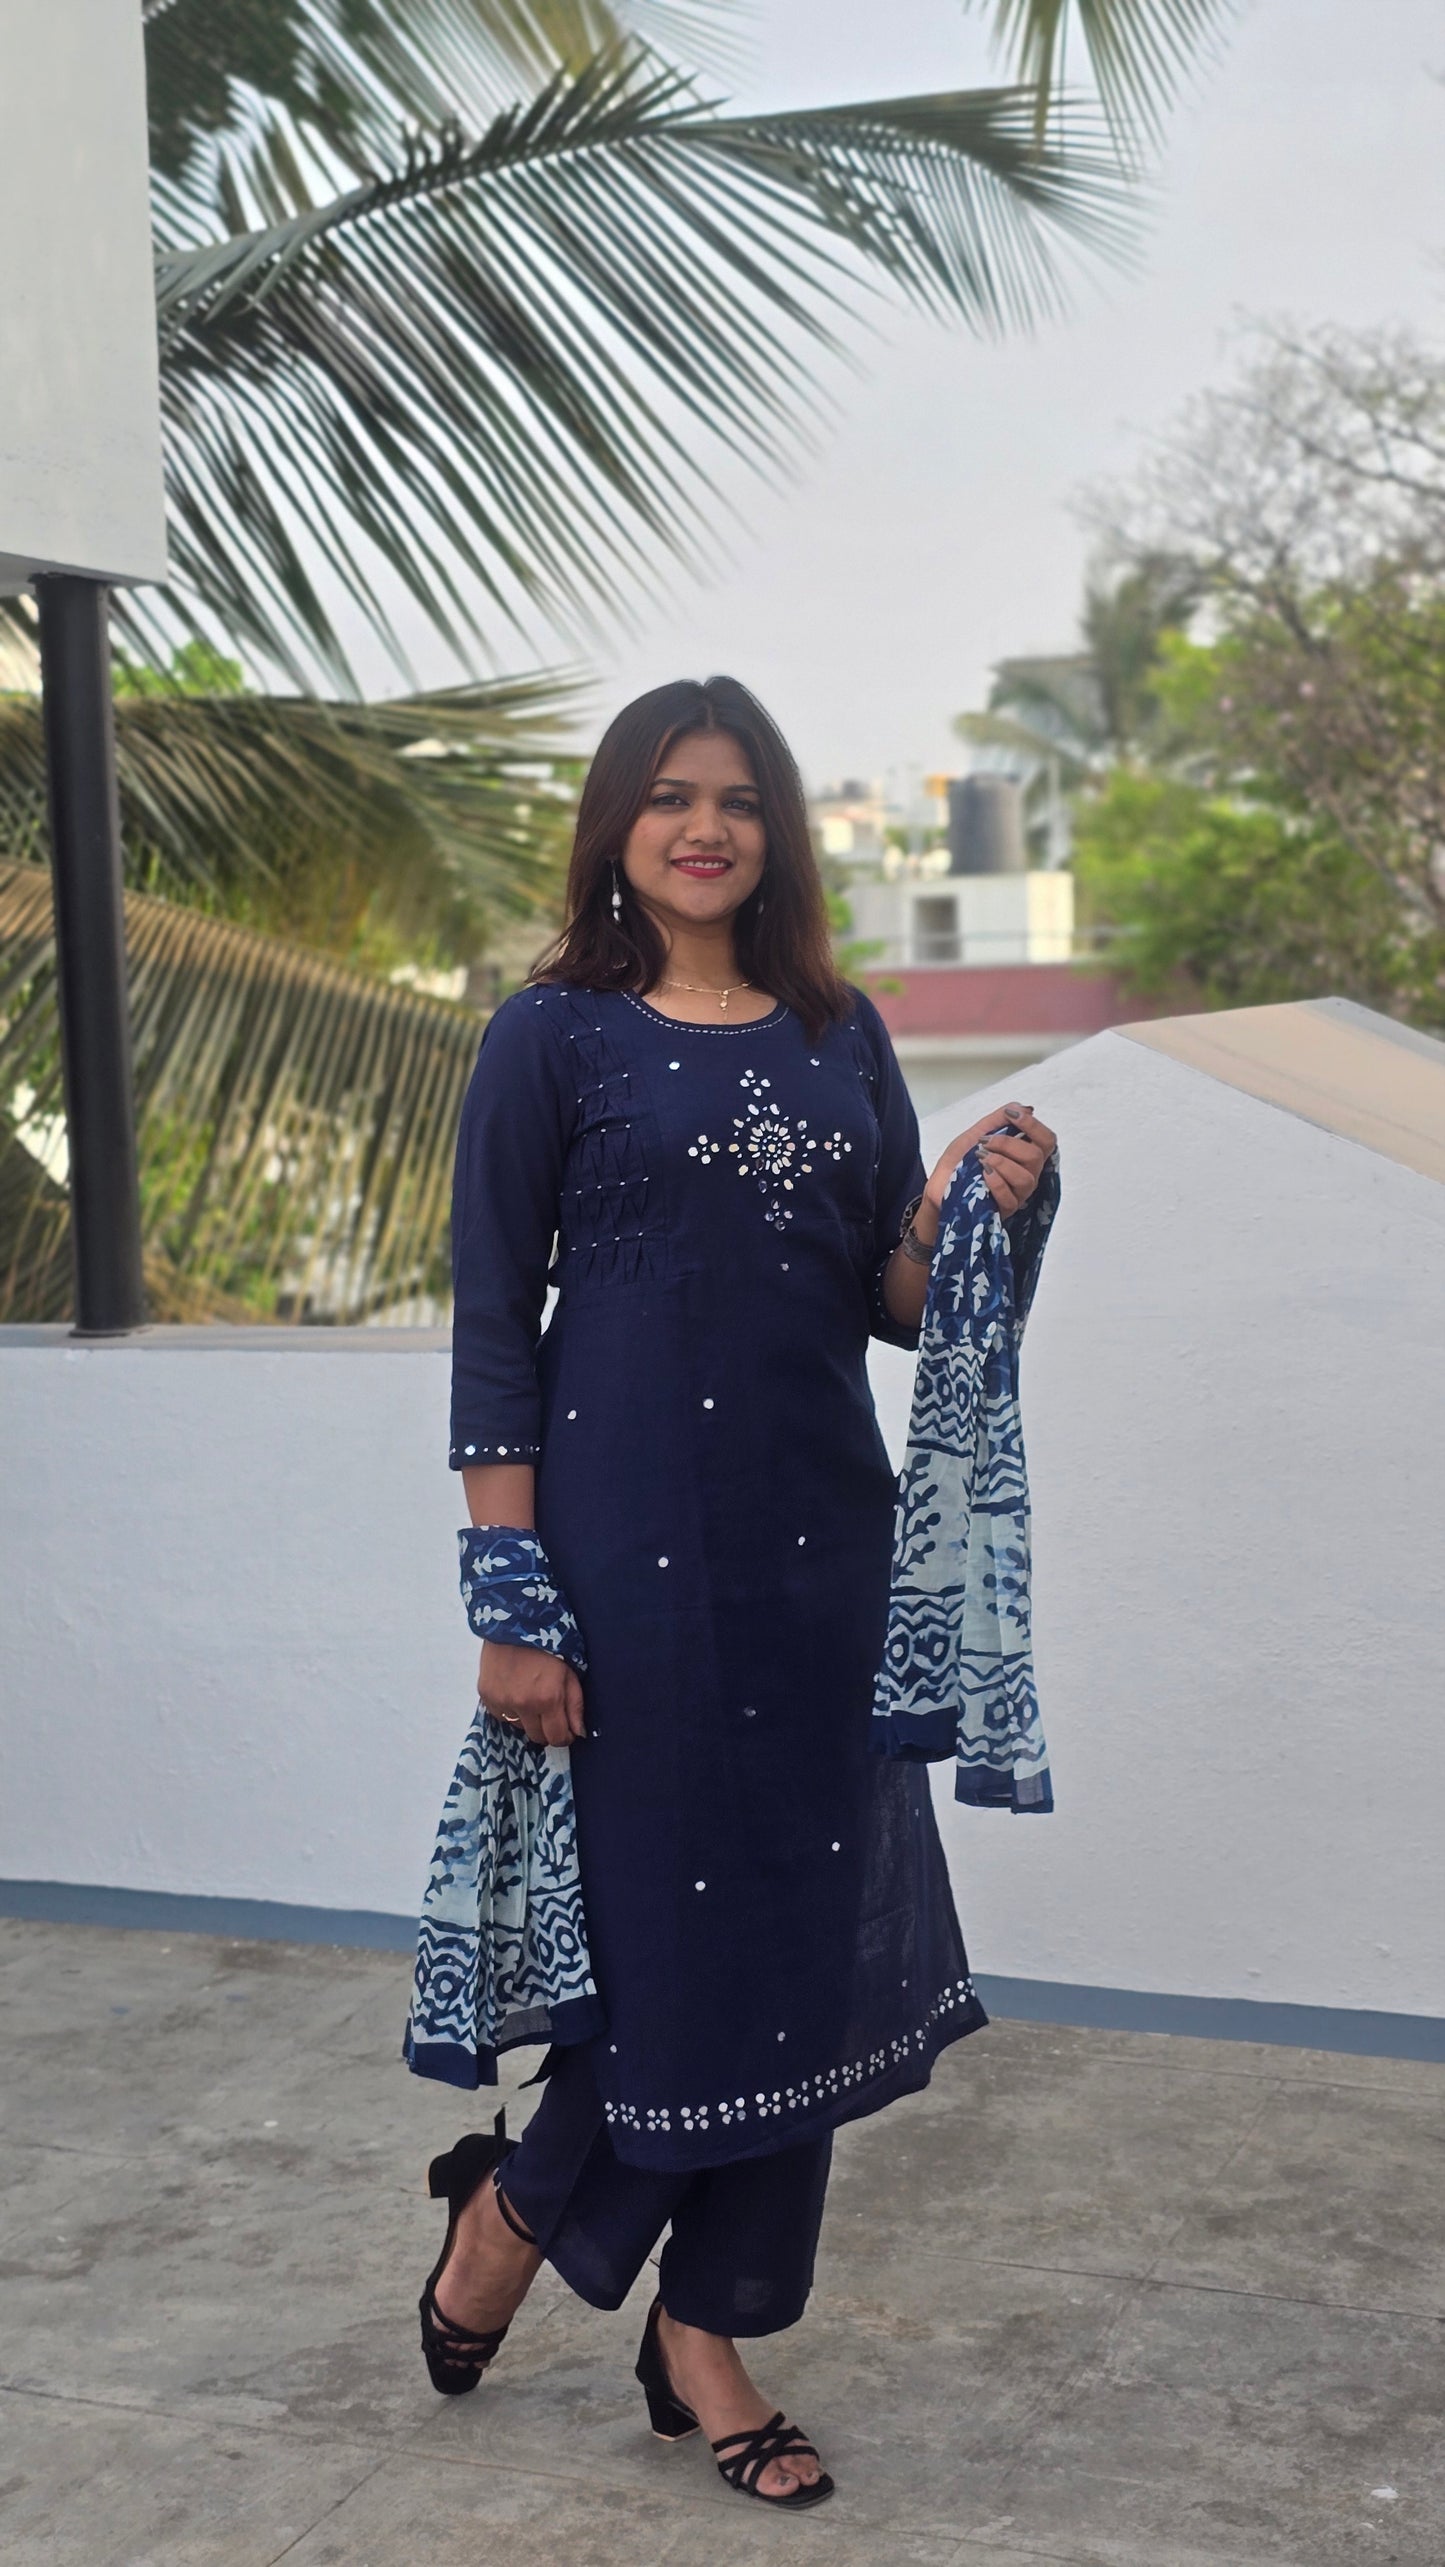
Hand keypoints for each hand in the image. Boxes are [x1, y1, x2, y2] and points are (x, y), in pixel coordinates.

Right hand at [479, 1638, 585, 1745]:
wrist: (514, 1621)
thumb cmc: (548, 1643)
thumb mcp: (570, 1671)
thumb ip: (575, 1705)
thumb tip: (579, 1733)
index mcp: (548, 1699)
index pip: (558, 1737)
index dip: (565, 1736)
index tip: (567, 1728)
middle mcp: (523, 1705)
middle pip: (537, 1737)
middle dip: (547, 1728)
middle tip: (549, 1710)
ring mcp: (502, 1701)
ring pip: (519, 1727)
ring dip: (527, 1718)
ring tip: (530, 1694)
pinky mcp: (486, 1695)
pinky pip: (501, 1716)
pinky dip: (509, 1709)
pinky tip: (514, 1689)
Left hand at [923, 1101, 1055, 1225]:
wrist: (938, 1188)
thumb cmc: (958, 1164)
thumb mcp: (975, 1134)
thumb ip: (998, 1120)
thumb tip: (1025, 1108)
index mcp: (1023, 1156)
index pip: (1046, 1141)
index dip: (1033, 1125)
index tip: (1012, 1115)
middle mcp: (1026, 1175)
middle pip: (1036, 1157)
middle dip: (1009, 1144)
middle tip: (985, 1142)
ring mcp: (1017, 1194)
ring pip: (1026, 1178)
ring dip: (1001, 1163)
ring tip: (981, 1159)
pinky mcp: (1004, 1210)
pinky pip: (1010, 1197)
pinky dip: (997, 1182)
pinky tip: (983, 1175)